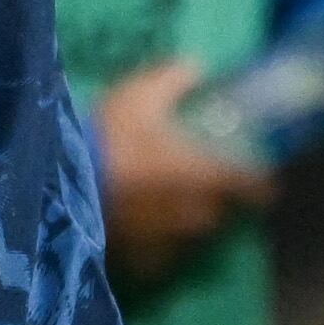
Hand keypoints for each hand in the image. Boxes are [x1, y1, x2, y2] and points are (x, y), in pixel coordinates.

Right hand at [92, 57, 272, 287]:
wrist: (60, 186)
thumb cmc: (108, 138)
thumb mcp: (138, 95)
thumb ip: (172, 80)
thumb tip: (197, 65)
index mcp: (204, 174)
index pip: (249, 185)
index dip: (259, 185)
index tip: (263, 185)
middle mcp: (195, 212)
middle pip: (218, 213)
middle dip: (214, 202)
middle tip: (200, 188)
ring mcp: (169, 240)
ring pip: (189, 236)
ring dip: (185, 224)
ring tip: (165, 210)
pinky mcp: (140, 259)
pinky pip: (159, 257)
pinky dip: (156, 248)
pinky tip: (139, 235)